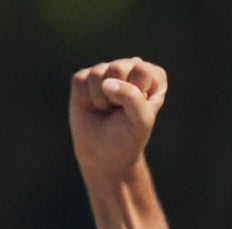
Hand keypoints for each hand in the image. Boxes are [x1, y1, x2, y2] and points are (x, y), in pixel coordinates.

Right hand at [71, 58, 167, 184]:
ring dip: (100, 100)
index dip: (136, 93)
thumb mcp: (140, 122)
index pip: (143, 71)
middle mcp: (129, 68)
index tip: (134, 111)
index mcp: (151, 76)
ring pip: (97, 74)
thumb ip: (132, 97)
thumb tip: (107, 82)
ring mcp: (105, 71)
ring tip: (106, 110)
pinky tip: (92, 107)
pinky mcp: (84, 77)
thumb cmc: (127, 139)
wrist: (103, 156)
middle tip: (117, 111)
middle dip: (115, 96)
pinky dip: (85, 99)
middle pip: (118, 68)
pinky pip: (80, 80)